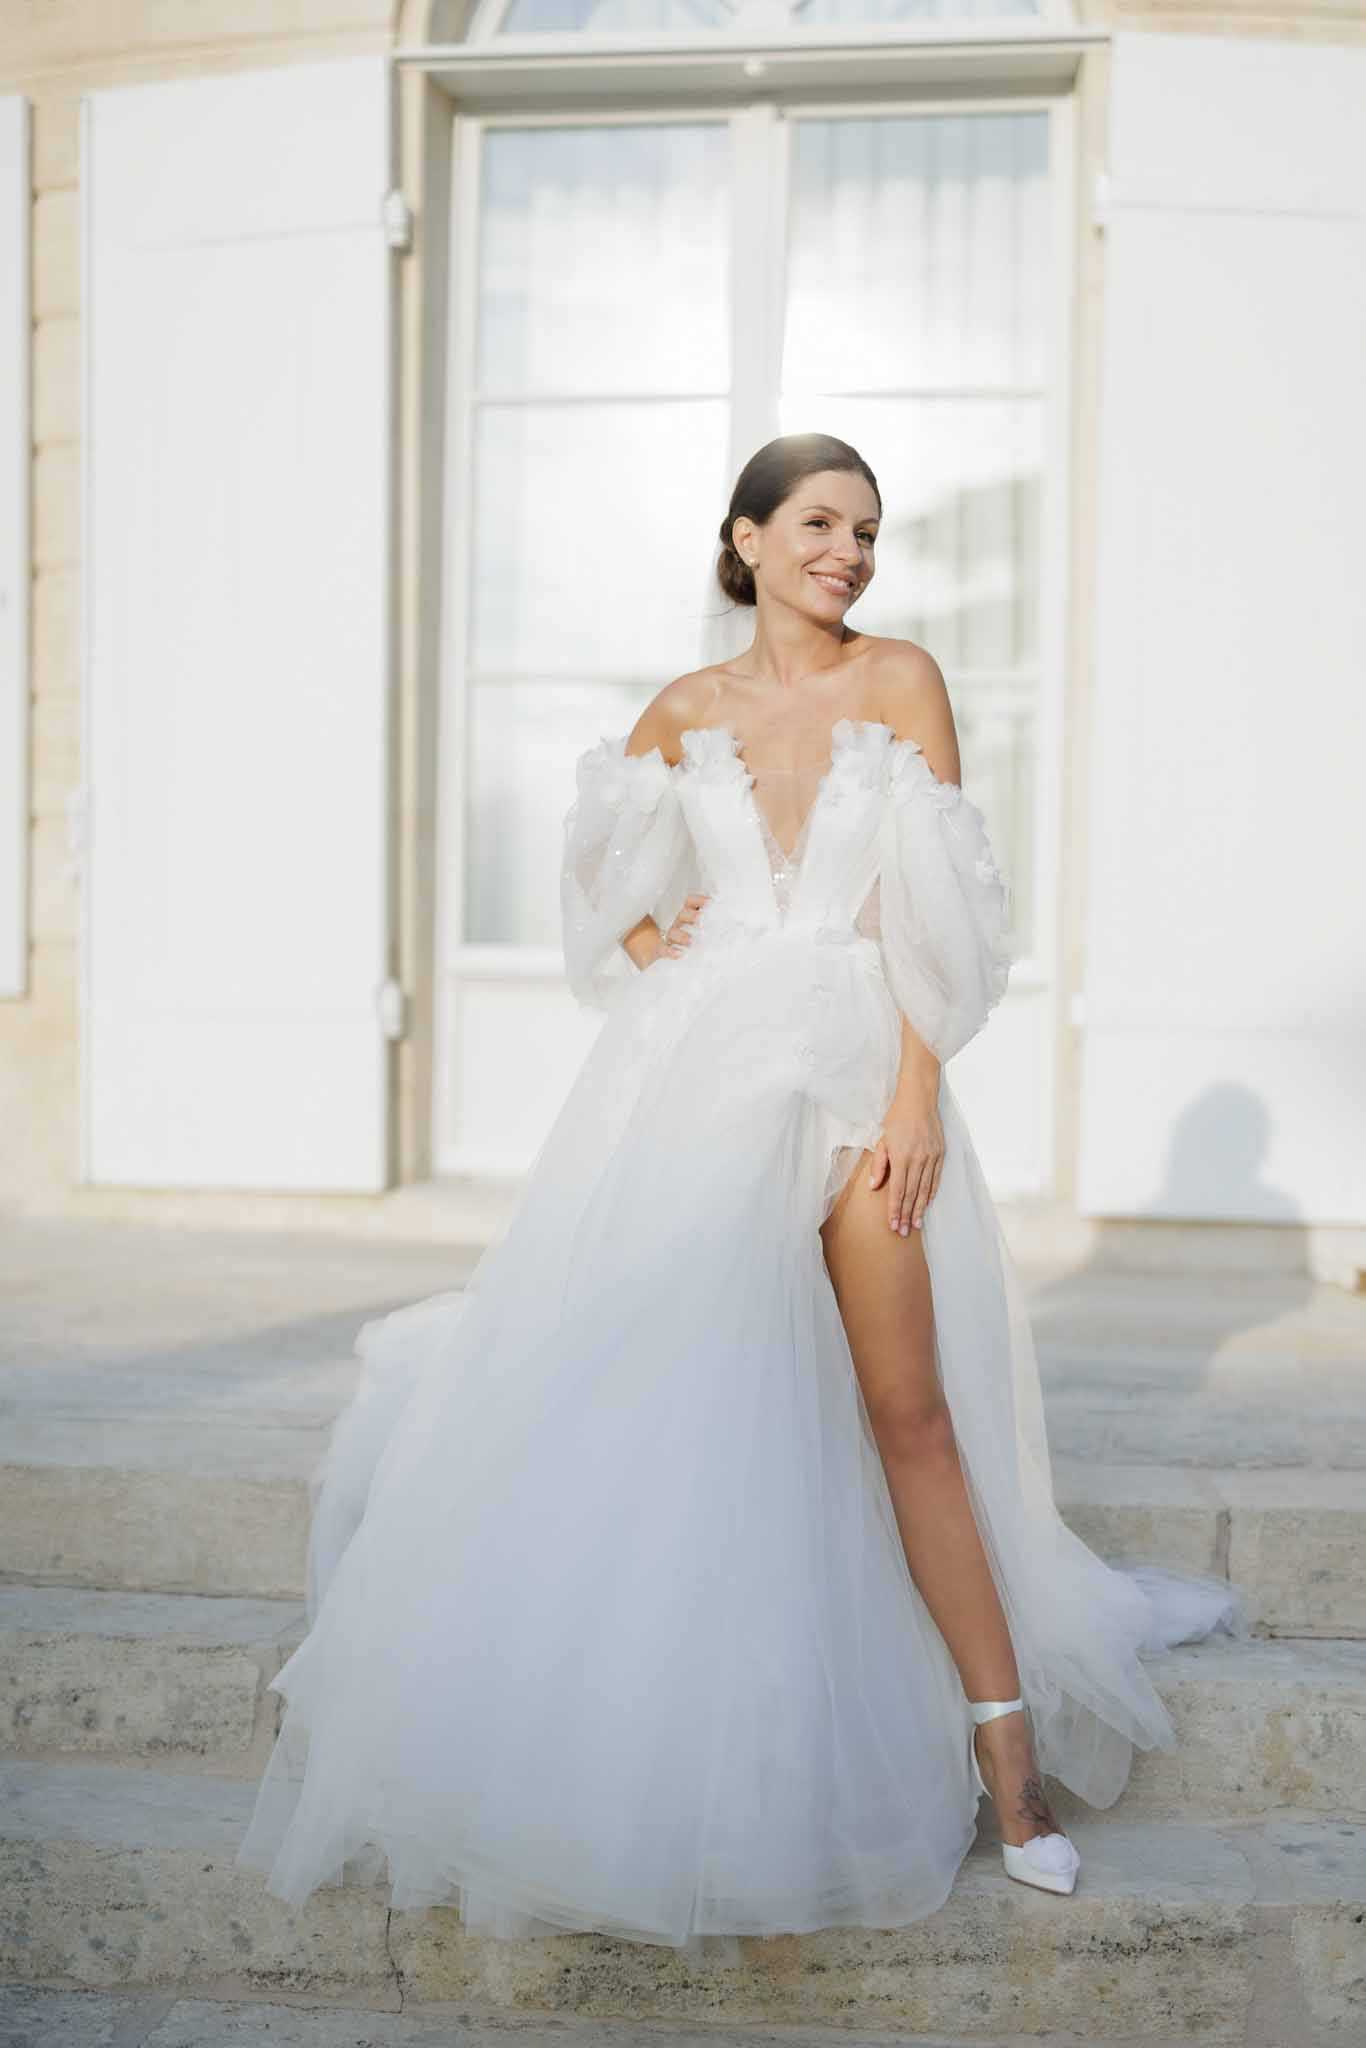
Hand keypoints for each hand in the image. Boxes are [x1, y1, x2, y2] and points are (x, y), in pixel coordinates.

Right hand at [658, 893, 709, 957]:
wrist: (666, 947)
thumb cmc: (690, 937)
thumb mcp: (701, 927)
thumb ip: (715, 924)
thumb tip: (736, 923)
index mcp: (687, 915)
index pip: (690, 902)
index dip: (699, 900)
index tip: (710, 902)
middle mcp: (678, 923)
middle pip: (683, 915)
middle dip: (692, 916)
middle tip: (701, 918)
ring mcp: (670, 935)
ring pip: (673, 932)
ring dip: (682, 935)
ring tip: (690, 941)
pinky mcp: (663, 948)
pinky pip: (665, 948)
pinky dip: (671, 951)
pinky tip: (679, 953)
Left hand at [867, 1089, 944, 1234]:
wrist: (919, 1100)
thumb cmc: (897, 1118)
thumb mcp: (882, 1139)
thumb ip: (879, 1164)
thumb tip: (875, 1187)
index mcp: (901, 1156)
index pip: (898, 1190)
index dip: (895, 1209)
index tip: (893, 1225)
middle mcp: (918, 1159)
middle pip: (912, 1194)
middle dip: (907, 1215)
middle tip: (904, 1232)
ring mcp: (931, 1157)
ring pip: (925, 1189)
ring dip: (920, 1209)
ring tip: (916, 1225)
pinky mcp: (940, 1154)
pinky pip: (936, 1178)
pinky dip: (931, 1193)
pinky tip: (926, 1204)